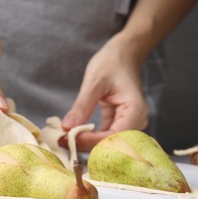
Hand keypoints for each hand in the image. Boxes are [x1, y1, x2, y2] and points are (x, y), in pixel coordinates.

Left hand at [62, 37, 147, 151]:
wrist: (123, 54)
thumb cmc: (111, 63)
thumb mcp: (94, 82)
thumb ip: (82, 106)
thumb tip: (67, 128)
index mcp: (135, 110)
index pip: (115, 135)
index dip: (92, 140)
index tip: (69, 138)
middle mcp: (136, 120)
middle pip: (112, 143)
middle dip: (87, 144)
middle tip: (61, 140)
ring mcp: (128, 122)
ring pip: (107, 141)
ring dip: (86, 142)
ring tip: (63, 139)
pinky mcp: (119, 122)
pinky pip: (105, 135)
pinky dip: (89, 136)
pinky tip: (73, 135)